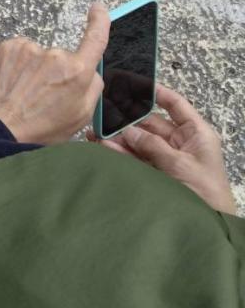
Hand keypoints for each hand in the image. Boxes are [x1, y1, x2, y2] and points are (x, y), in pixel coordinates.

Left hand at [0, 3, 108, 144]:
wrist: (0, 128)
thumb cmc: (40, 128)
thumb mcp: (81, 116)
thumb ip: (92, 88)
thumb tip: (92, 70)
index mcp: (78, 72)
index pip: (95, 38)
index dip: (100, 21)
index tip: (98, 9)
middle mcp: (55, 55)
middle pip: (63, 58)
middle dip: (57, 73)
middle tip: (43, 97)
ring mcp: (30, 49)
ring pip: (39, 56)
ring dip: (34, 69)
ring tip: (25, 94)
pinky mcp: (9, 47)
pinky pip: (21, 52)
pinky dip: (18, 66)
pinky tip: (13, 84)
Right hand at [95, 84, 235, 213]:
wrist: (209, 224)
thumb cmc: (206, 192)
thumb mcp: (180, 164)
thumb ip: (153, 146)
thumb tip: (128, 131)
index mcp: (195, 133)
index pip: (176, 105)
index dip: (157, 92)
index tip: (136, 83)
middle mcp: (181, 142)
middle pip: (151, 124)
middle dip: (129, 121)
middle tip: (106, 116)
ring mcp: (168, 158)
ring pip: (141, 142)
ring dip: (121, 139)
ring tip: (98, 134)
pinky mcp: (157, 173)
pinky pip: (137, 158)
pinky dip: (121, 154)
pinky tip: (104, 148)